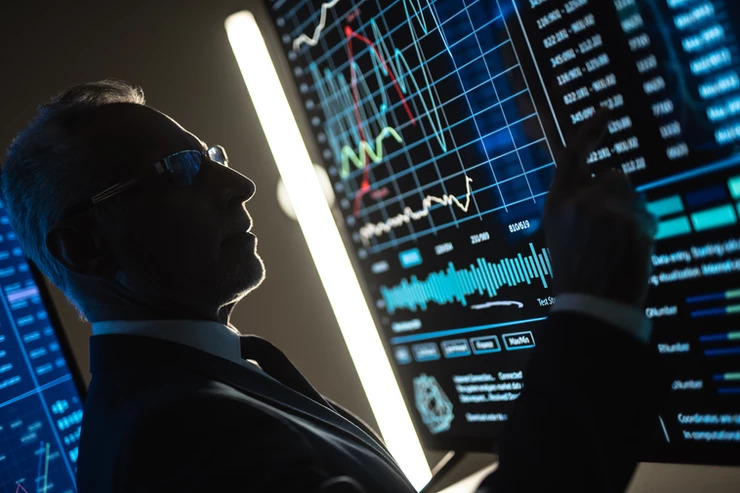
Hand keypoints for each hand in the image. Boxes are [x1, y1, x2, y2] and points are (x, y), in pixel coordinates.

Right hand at [543, 111, 656, 306]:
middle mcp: (578, 200)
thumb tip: (609, 175)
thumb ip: (577, 201)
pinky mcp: (629, 221)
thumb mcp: (562, 231)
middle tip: (612, 230)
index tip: (605, 111)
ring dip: (633, 211)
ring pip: (633, 193)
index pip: (573, 155)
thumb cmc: (578, 272)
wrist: (591, 303)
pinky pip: (646, 212)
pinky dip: (645, 228)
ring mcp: (604, 209)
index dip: (590, 130)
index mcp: (556, 203)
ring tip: (619, 243)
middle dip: (619, 195)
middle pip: (614, 176)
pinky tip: (632, 249)